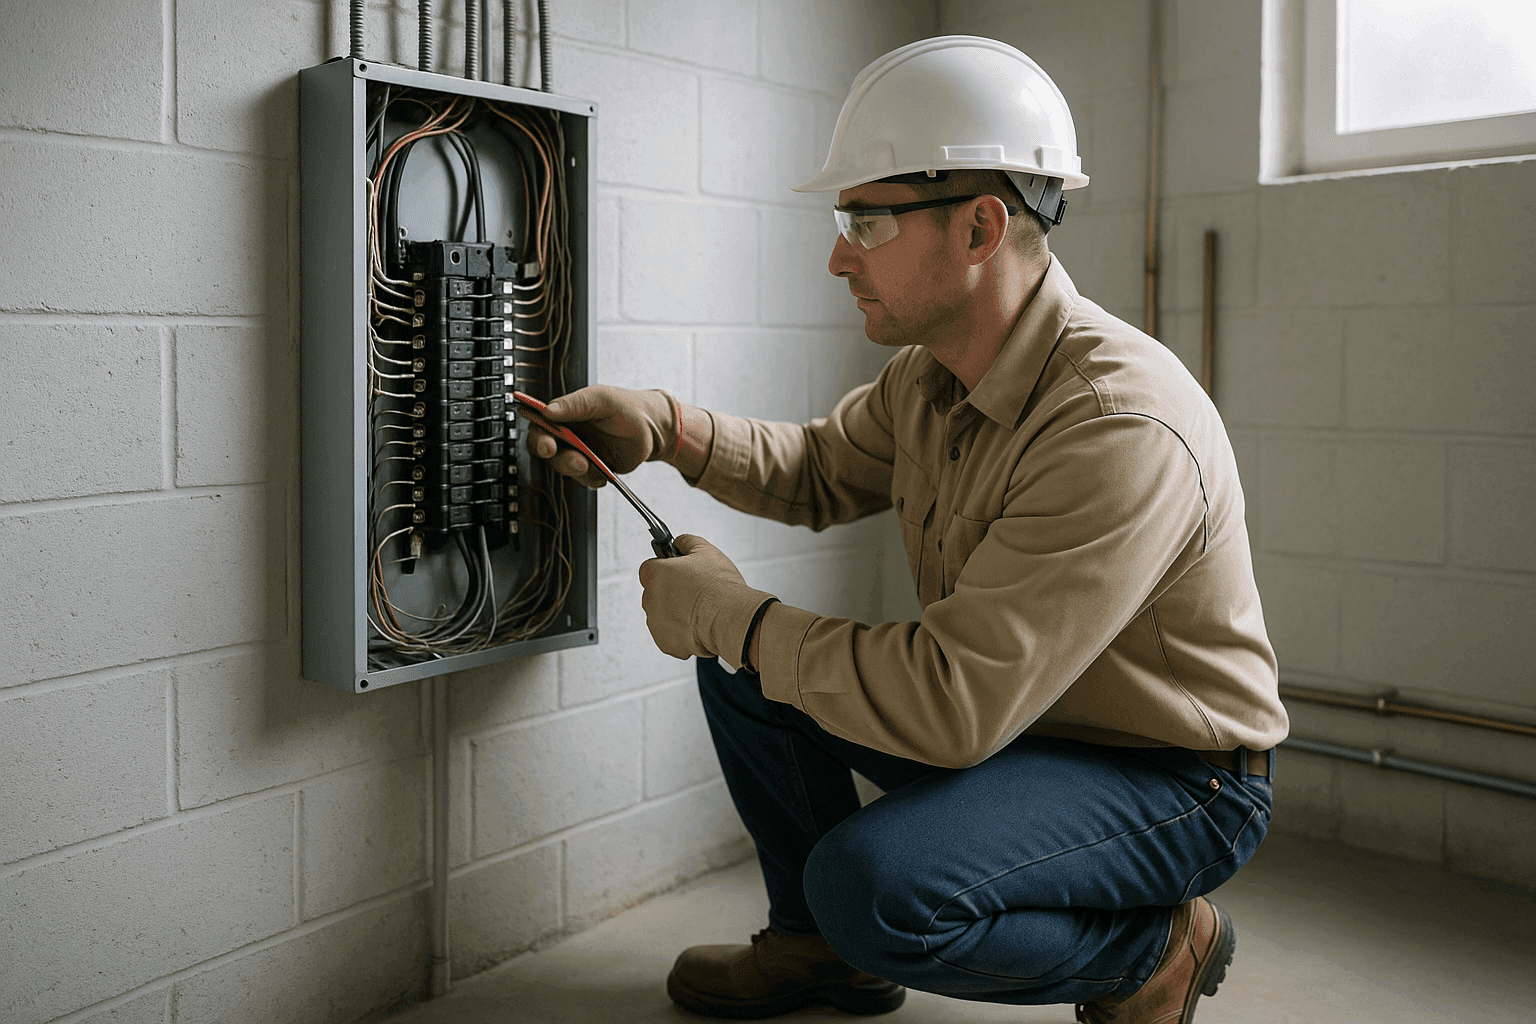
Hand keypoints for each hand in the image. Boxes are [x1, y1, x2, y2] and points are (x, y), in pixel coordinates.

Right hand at [526, 385, 675, 487]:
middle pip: (546, 449)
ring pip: (563, 466)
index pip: (539, 424)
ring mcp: (579, 451)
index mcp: (565, 413)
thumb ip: (575, 404)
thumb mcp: (602, 399)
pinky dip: (592, 478)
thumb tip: (548, 410)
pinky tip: (603, 473)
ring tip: (589, 464)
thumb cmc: (627, 407)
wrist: (654, 429)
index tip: (547, 445)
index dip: (537, 436)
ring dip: (574, 468)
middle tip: (572, 458)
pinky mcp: (592, 467)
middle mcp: (568, 433)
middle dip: (555, 457)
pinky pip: (583, 479)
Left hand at [638, 535, 776, 668]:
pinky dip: (680, 634)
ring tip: (700, 611)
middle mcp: (650, 598)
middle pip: (655, 593)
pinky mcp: (665, 642)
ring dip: (675, 614)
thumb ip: (687, 542)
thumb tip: (680, 542)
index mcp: (656, 573)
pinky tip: (698, 626)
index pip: (649, 568)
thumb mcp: (706, 551)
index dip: (664, 569)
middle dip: (670, 593)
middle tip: (693, 592)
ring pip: (661, 616)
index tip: (676, 572)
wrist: (730, 618)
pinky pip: (669, 636)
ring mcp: (656, 622)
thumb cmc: (719, 587)